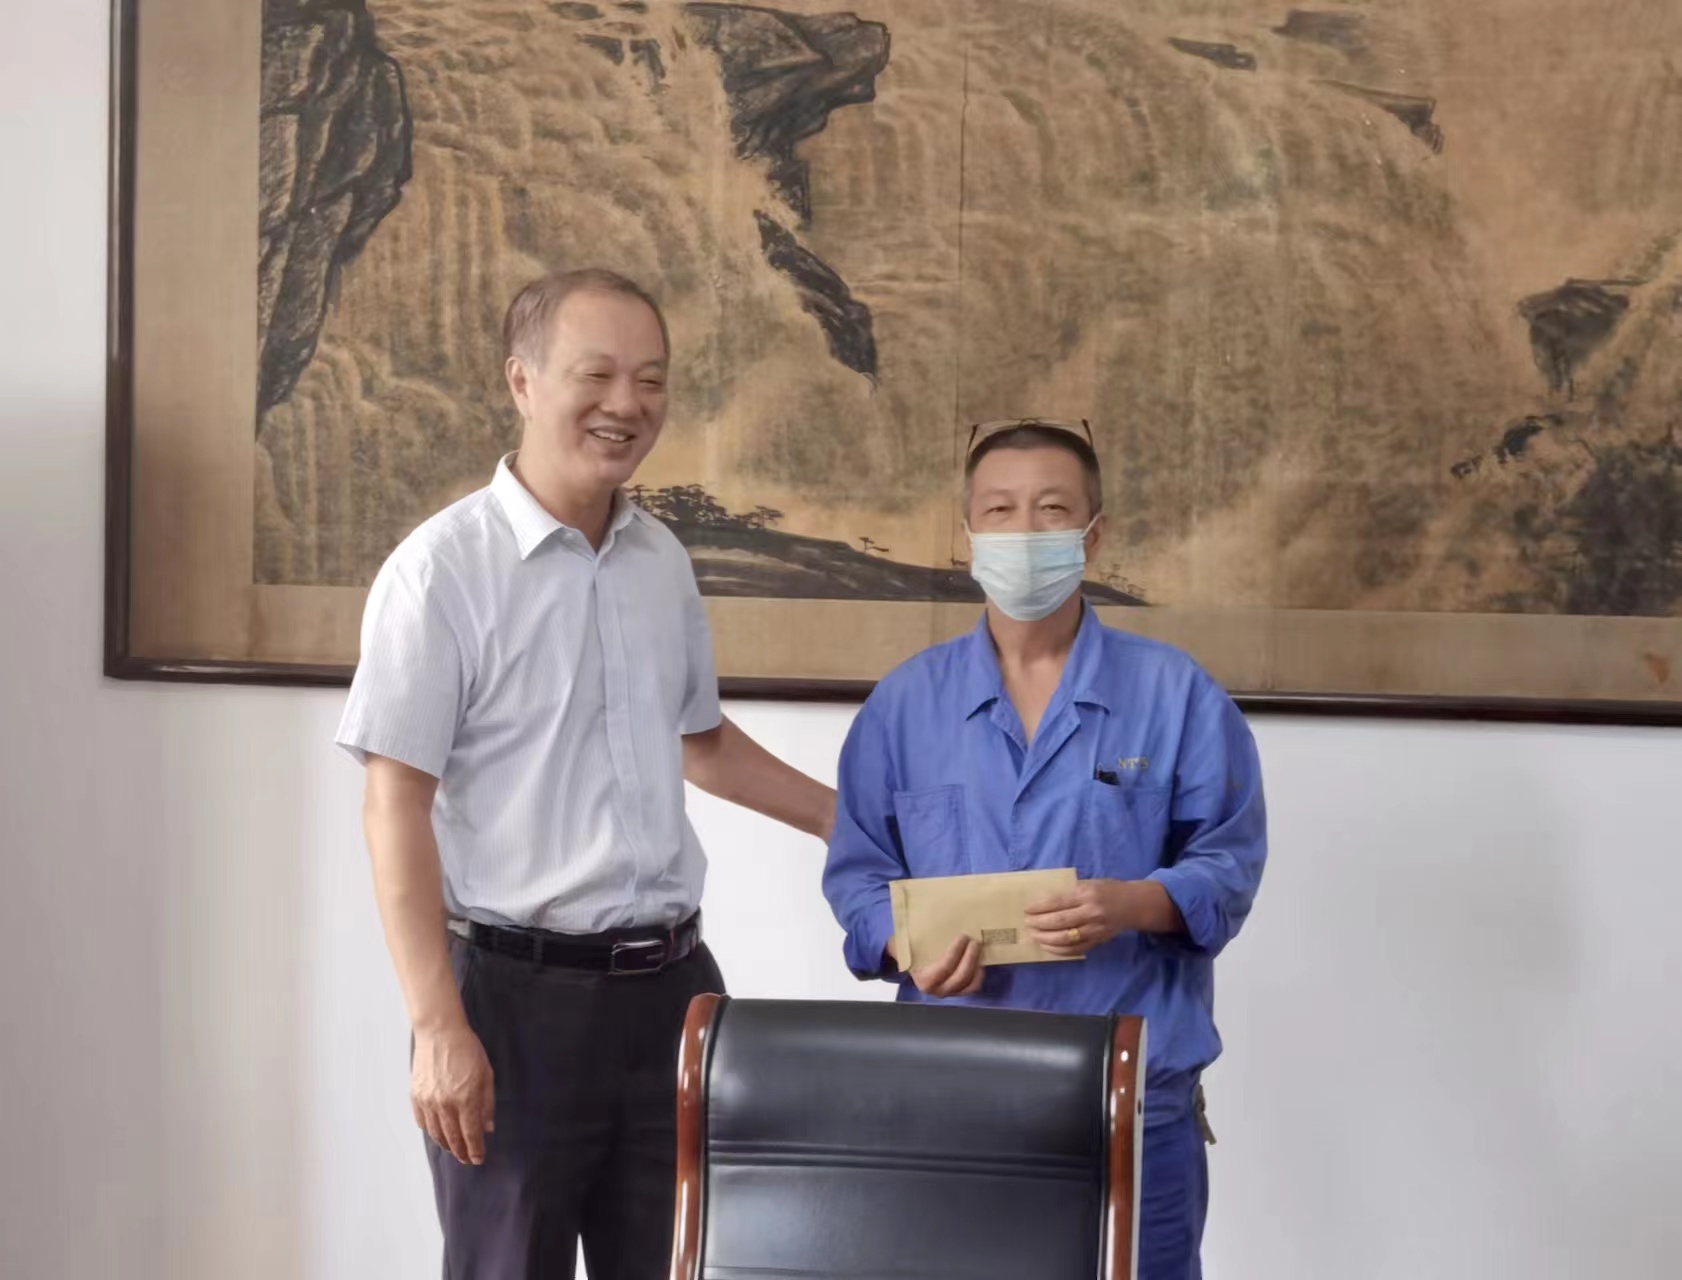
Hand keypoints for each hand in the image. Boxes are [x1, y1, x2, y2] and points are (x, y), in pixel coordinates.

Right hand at [412, 1021, 495, 1165]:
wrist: (440, 1032)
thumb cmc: (467, 1050)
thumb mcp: (486, 1075)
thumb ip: (487, 1104)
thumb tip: (487, 1128)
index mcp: (466, 1099)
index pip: (471, 1134)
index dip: (475, 1150)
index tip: (478, 1159)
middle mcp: (445, 1104)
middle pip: (452, 1139)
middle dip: (461, 1152)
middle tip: (466, 1158)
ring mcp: (428, 1101)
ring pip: (436, 1134)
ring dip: (446, 1145)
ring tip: (453, 1148)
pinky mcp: (415, 1095)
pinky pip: (422, 1122)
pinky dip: (430, 1131)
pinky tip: (437, 1132)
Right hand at [899, 934, 983, 997]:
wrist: (910, 964)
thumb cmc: (908, 951)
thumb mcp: (904, 944)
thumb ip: (908, 939)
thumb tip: (915, 918)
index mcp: (924, 980)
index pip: (944, 968)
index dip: (955, 952)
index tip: (962, 937)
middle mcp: (938, 990)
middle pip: (960, 977)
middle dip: (970, 958)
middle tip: (974, 941)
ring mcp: (949, 992)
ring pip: (969, 984)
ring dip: (976, 965)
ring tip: (978, 948)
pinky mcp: (959, 991)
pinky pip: (973, 986)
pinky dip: (978, 974)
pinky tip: (979, 960)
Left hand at [1025, 879, 1135, 957]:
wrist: (1134, 905)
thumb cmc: (1108, 890)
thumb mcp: (1089, 883)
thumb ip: (1070, 892)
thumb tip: (1043, 901)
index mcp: (1086, 894)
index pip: (1057, 902)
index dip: (1039, 907)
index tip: (1027, 909)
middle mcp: (1090, 912)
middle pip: (1058, 922)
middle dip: (1038, 924)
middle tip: (1027, 923)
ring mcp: (1094, 929)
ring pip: (1065, 938)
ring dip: (1045, 939)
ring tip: (1033, 935)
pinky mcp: (1097, 941)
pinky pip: (1075, 949)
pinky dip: (1058, 950)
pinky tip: (1047, 946)